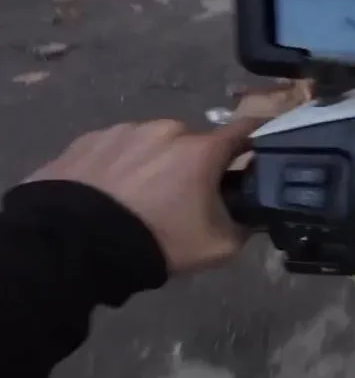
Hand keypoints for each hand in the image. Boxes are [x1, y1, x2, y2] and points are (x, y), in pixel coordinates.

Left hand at [24, 116, 265, 273]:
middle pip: (192, 143)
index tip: (257, 153)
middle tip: (181, 197)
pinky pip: (115, 149)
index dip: (256, 141)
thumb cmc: (156, 240)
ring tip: (137, 197)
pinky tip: (108, 193)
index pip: (246, 130)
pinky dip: (118, 165)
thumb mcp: (217, 247)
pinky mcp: (87, 139)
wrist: (74, 243)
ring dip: (153, 162)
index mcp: (202, 150)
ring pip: (151, 143)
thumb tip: (249, 215)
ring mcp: (124, 131)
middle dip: (193, 163)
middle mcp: (166, 130)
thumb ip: (244, 226)